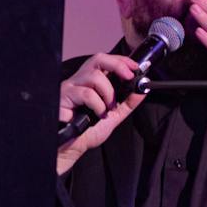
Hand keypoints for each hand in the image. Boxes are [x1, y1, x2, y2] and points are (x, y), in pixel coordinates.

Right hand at [56, 52, 145, 174]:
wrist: (72, 147)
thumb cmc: (87, 131)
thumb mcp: (114, 115)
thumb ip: (127, 103)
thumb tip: (142, 90)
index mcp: (90, 83)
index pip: (105, 61)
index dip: (121, 60)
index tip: (135, 68)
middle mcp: (79, 81)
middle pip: (97, 59)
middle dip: (117, 65)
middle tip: (128, 77)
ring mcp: (70, 87)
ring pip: (94, 76)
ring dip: (108, 93)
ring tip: (108, 108)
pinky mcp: (64, 96)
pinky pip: (86, 93)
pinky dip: (98, 105)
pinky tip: (97, 114)